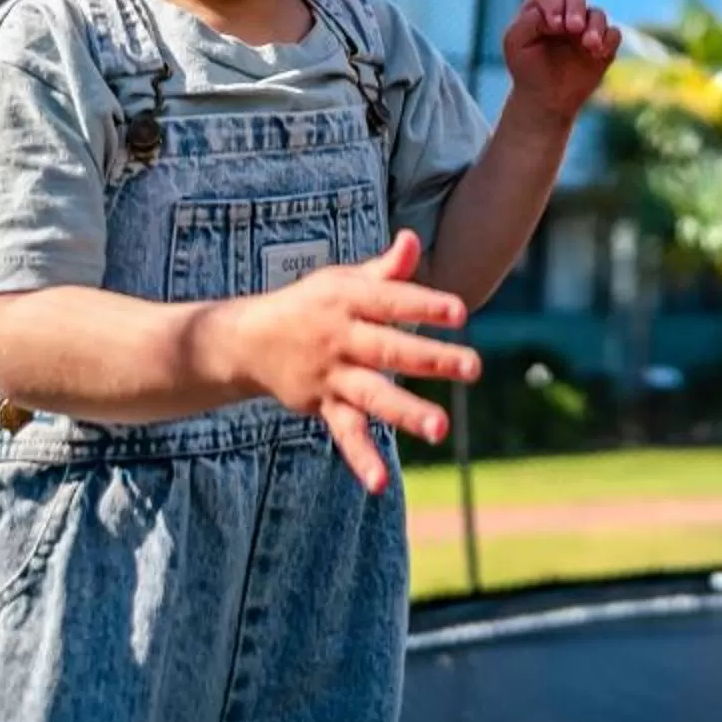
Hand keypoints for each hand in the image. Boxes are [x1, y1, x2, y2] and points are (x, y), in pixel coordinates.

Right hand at [228, 230, 475, 491]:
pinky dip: (361, 458)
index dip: (424, 304)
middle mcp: (340, 338)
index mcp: (349, 300)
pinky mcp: (324, 405)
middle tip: (472, 367)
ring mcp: (332, 375)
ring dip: (406, 411)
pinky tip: (379, 483)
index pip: (391, 301)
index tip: (460, 311)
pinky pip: (345, 433)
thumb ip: (386, 270)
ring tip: (441, 429)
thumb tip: (413, 238)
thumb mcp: (344, 281)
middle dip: (430, 359)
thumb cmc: (313, 304)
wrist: (249, 339)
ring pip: (372, 394)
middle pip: (389, 349)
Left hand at [503, 0, 618, 122]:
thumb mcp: (515, 44)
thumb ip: (526, 23)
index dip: (552, 4)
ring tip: (589, 44)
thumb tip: (546, 14)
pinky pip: (613, 34)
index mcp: (542, 9)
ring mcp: (586, 28)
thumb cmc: (526, 66)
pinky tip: (598, 53)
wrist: (544, 98)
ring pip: (597, 14)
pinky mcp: (602, 45)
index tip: (553, 24)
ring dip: (595, 26)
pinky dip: (608, 40)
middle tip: (574, 27)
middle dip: (575, 10)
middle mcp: (566, 13)